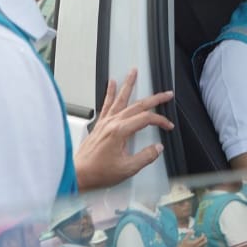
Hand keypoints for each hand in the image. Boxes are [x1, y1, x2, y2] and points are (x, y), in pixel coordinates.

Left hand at [73, 69, 174, 190]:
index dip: (160, 121)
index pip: (146, 119)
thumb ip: (145, 157)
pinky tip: (111, 83)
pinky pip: (106, 104)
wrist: (78, 175)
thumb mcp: (128, 168)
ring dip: (129, 84)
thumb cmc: (98, 172)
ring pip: (121, 98)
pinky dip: (109, 92)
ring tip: (133, 72)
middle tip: (167, 94)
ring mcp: (105, 122)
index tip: (168, 126)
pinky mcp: (100, 125)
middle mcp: (112, 123)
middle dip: (155, 98)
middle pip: (138, 105)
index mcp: (120, 131)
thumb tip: (157, 148)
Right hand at [178, 234, 206, 246]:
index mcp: (195, 243)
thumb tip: (193, 230)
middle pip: (205, 242)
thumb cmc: (182, 246)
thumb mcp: (184, 239)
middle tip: (203, 237)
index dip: (203, 235)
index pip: (202, 238)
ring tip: (202, 242)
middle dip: (205, 239)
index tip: (202, 233)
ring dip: (204, 244)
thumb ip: (189, 234)